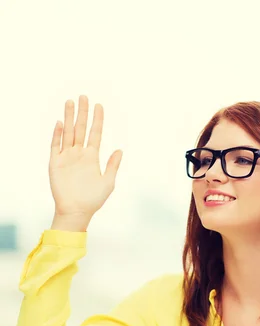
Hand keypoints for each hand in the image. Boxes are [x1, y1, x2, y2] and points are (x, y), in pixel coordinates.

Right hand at [49, 95, 122, 218]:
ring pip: (68, 133)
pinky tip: (61, 123)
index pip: (95, 133)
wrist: (76, 211)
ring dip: (69, 118)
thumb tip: (120, 150)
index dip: (97, 120)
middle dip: (82, 113)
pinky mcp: (55, 163)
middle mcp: (79, 154)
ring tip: (71, 102)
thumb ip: (113, 165)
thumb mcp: (108, 182)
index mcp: (92, 157)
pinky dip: (58, 134)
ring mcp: (67, 157)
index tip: (99, 106)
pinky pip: (55, 145)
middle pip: (81, 129)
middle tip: (84, 96)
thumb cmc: (93, 199)